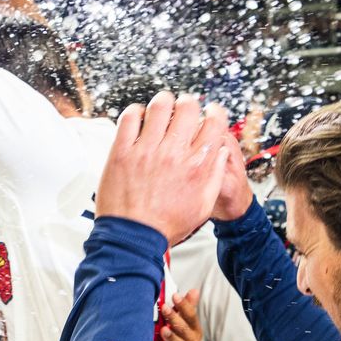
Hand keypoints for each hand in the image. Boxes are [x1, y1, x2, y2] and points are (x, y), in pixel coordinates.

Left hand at [96, 92, 239, 243]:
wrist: (133, 238)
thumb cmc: (166, 224)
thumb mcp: (203, 204)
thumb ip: (214, 175)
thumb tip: (219, 152)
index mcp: (196, 165)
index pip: (214, 123)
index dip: (215, 113)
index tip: (210, 112)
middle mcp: (174, 153)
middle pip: (188, 108)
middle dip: (189, 103)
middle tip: (184, 107)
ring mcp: (147, 150)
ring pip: (159, 106)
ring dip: (163, 102)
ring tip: (162, 107)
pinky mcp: (122, 152)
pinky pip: (129, 118)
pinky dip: (135, 112)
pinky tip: (138, 118)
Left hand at [161, 289, 206, 340]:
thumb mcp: (189, 328)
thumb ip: (189, 309)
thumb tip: (193, 291)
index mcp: (194, 331)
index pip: (191, 316)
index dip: (184, 306)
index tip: (175, 295)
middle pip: (185, 330)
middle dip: (175, 318)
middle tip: (164, 307)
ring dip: (173, 338)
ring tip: (164, 330)